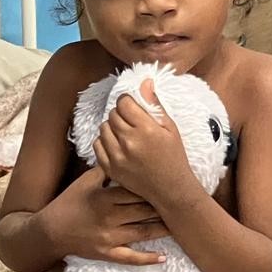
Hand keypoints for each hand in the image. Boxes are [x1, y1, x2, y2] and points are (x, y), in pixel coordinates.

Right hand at [40, 165, 169, 265]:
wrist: (50, 231)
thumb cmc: (69, 202)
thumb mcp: (85, 181)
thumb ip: (105, 169)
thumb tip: (123, 152)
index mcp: (105, 198)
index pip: (136, 191)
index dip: (154, 188)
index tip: (171, 184)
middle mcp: (109, 218)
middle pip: (143, 211)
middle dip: (163, 207)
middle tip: (183, 203)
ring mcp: (109, 238)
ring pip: (143, 233)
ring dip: (162, 230)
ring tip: (180, 226)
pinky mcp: (106, 253)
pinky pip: (130, 258)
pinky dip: (147, 258)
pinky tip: (163, 257)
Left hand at [93, 79, 194, 204]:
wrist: (170, 189)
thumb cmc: (174, 157)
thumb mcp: (170, 128)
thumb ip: (155, 105)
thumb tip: (145, 82)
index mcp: (146, 130)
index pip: (124, 102)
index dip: (128, 102)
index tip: (133, 108)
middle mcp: (129, 142)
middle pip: (113, 114)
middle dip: (121, 114)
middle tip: (132, 123)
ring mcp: (118, 156)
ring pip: (103, 128)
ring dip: (112, 128)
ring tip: (125, 135)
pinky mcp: (110, 168)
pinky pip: (97, 145)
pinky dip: (105, 142)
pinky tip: (118, 146)